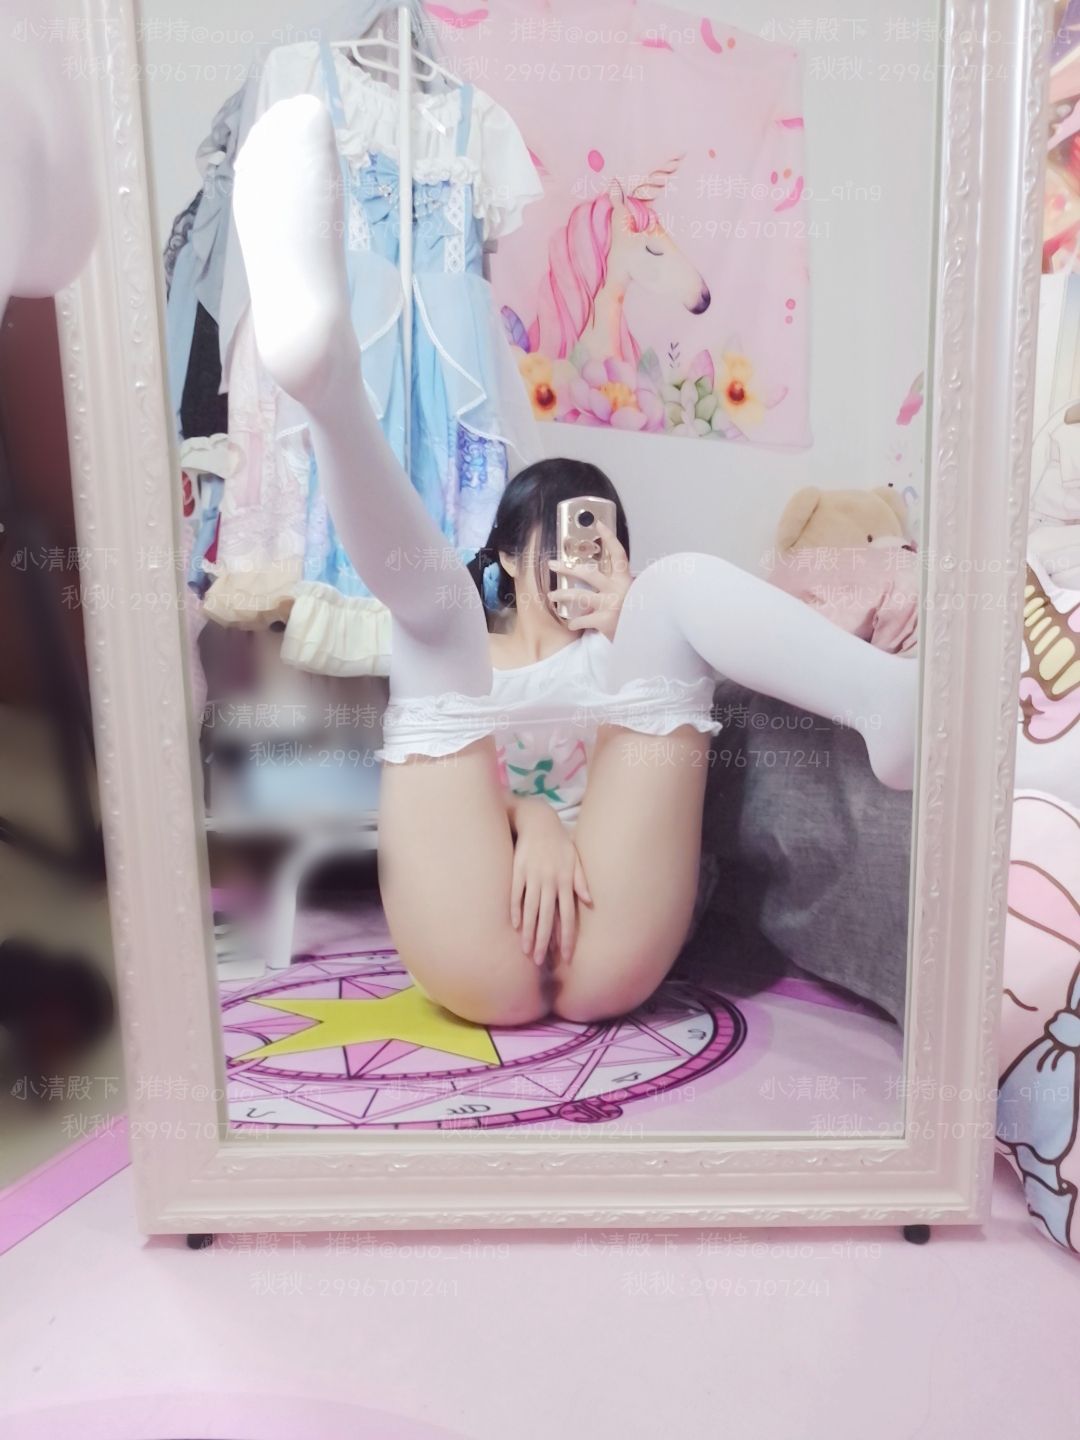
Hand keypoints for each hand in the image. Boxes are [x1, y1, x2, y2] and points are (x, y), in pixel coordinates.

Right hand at [508, 796, 591, 965]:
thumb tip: (590, 902)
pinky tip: (516, 926)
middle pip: (547, 918)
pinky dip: (516, 910)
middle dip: (545, 942)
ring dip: (529, 932)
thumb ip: (581, 881)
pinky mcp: (517, 871)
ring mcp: (532, 877)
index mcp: (565, 881)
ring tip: (527, 951)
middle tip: (542, 962)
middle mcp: (549, 881)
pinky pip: (516, 895)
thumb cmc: (559, 842)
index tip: (567, 957)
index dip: (568, 938)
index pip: (569, 916)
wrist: (538, 820)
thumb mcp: (575, 859)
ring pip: (531, 910)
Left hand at [547, 519, 631, 640]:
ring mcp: (610, 604)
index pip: (618, 554)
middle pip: (589, 573)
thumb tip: (610, 579)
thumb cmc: (639, 615)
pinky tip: (571, 624)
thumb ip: (623, 585)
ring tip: (552, 595)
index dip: (609, 538)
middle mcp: (618, 588)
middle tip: (553, 564)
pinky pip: (582, 620)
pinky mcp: (604, 620)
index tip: (599, 524)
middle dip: (568, 568)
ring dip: (562, 595)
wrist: (647, 635)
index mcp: (626, 579)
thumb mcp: (635, 594)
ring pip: (580, 596)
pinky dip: (575, 623)